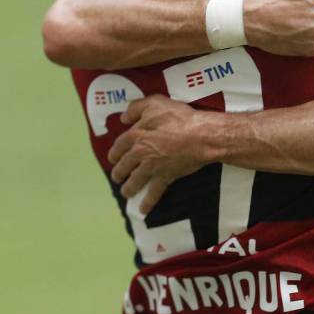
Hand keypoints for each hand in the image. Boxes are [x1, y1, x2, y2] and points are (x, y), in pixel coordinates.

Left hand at [107, 96, 212, 213]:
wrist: (200, 135)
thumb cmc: (180, 117)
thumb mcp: (155, 103)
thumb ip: (136, 108)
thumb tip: (124, 118)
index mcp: (136, 134)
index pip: (119, 145)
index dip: (114, 152)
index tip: (113, 158)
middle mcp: (140, 153)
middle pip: (124, 165)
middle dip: (118, 173)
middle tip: (117, 177)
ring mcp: (151, 167)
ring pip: (135, 180)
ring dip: (128, 188)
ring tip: (126, 193)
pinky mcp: (165, 177)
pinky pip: (153, 192)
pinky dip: (147, 202)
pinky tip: (143, 210)